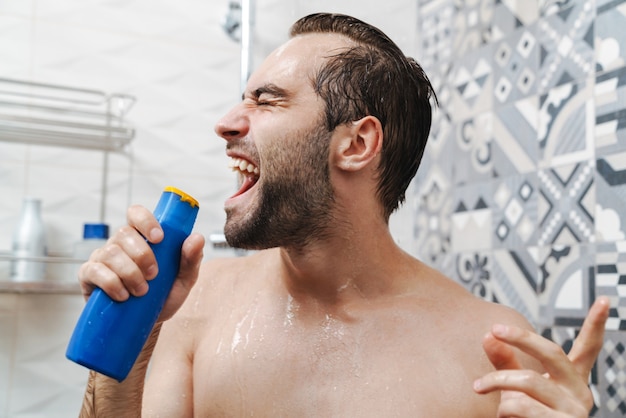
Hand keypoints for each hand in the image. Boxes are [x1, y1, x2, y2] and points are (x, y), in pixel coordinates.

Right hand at [78, 204, 204, 320]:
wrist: (146, 324)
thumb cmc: (163, 296)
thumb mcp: (183, 280)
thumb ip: (191, 259)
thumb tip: (197, 238)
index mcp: (141, 237)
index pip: (136, 214)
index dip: (145, 220)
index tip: (159, 237)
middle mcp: (119, 243)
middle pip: (124, 233)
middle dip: (142, 255)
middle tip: (154, 275)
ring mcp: (102, 258)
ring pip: (110, 252)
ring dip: (129, 272)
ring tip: (141, 290)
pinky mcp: (88, 275)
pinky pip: (94, 271)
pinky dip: (111, 283)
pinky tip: (123, 295)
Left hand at [474, 296, 609, 416]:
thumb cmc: (526, 416)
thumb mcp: (517, 387)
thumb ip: (505, 361)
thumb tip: (487, 334)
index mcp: (572, 379)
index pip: (587, 348)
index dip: (596, 324)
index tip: (604, 299)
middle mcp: (579, 393)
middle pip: (550, 353)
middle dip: (520, 339)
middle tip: (494, 330)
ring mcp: (573, 413)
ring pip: (527, 382)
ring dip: (497, 384)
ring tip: (482, 391)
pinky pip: (520, 408)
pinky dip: (503, 409)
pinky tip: (501, 416)